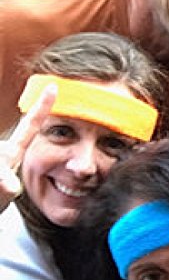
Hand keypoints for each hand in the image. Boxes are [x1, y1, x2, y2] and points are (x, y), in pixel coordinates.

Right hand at [0, 84, 55, 212]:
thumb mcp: (3, 193)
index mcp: (12, 153)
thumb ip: (4, 187)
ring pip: (0, 174)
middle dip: (3, 175)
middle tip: (5, 185)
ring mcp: (0, 160)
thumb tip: (11, 187)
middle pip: (4, 156)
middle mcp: (3, 151)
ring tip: (0, 187)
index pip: (30, 125)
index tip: (54, 86)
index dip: (42, 106)